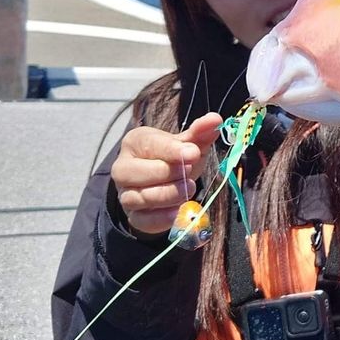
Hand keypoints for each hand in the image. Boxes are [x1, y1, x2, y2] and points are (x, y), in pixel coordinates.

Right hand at [111, 112, 222, 235]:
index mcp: (135, 142)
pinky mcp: (133, 216)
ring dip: (169, 195)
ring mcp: (125, 193)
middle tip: (190, 174)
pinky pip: (143, 220)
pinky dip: (162, 218)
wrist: (162, 184)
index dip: (173, 151)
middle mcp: (123, 167)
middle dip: (169, 173)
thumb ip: (200, 133)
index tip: (193, 153)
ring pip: (141, 197)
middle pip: (139, 172)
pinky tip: (179, 212)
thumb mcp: (188, 144)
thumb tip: (216, 119)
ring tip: (189, 189)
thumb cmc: (174, 159)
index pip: (151, 145)